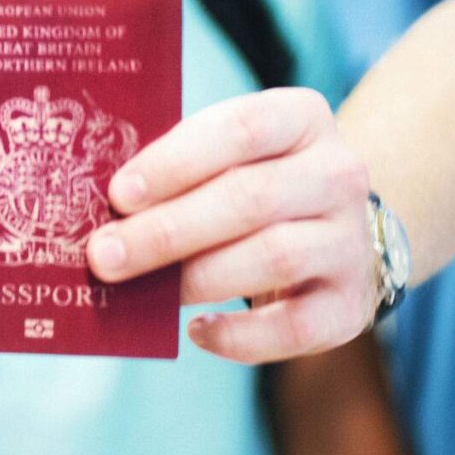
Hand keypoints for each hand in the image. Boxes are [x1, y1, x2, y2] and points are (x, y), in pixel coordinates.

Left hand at [85, 87, 373, 364]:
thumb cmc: (250, 184)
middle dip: (166, 231)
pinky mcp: (349, 304)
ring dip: (197, 278)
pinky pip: (295, 327)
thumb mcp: (224, 155)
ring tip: (142, 292)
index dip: (175, 163)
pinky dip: (241, 336)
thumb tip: (104, 213)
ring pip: (274, 258)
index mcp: (302, 118)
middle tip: (105, 256)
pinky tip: (196, 331)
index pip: (241, 129)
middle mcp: (338, 175)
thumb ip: (175, 169)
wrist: (330, 233)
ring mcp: (350, 241)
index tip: (118, 195)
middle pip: (250, 199)